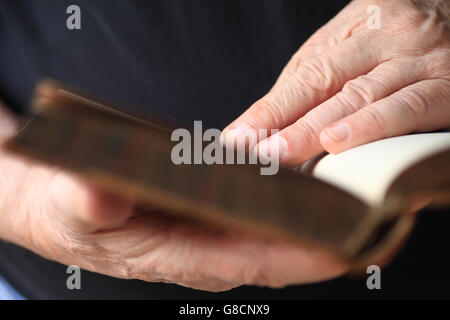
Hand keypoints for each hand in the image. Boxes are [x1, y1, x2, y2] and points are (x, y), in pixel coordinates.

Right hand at [0, 106, 345, 291]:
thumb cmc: (72, 212)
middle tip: (371, 207)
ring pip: (276, 230)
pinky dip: (290, 199)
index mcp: (181, 255)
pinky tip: (312, 180)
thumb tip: (101, 192)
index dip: (303, 254)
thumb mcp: (69, 204)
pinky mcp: (214, 214)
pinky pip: (263, 211)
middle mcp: (208, 249)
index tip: (347, 241)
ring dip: (315, 215)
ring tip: (355, 190)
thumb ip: (85, 201)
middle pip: (278, 246)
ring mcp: (215, 232)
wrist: (69, 205)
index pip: (254, 260)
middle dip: (325, 234)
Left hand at [223, 0, 449, 165]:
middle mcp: (387, 38)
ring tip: (284, 153)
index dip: (269, 109)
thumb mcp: (354, 47)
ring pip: (362, 96)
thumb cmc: (399, 41)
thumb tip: (263, 127)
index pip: (304, 73)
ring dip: (318, 129)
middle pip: (326, 83)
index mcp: (356, 27)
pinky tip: (341, 143)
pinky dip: (371, 127)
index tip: (238, 139)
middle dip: (286, 122)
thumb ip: (313, 83)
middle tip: (255, 152)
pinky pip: (408, 108)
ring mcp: (420, 58)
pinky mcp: (448, 86)